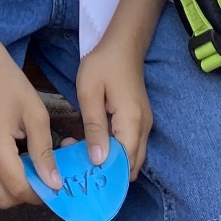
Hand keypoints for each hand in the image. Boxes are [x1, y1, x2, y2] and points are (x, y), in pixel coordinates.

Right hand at [0, 33, 60, 207]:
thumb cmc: (10, 84)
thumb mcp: (35, 114)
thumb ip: (44, 151)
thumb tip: (55, 183)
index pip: (19, 189)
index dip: (41, 192)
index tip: (60, 183)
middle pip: (4, 199)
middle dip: (28, 195)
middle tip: (47, 177)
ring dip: (16, 188)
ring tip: (35, 166)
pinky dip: (5, 179)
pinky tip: (21, 159)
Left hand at [76, 35, 153, 177]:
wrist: (123, 45)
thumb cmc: (103, 64)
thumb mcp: (90, 92)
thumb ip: (94, 127)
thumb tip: (98, 160)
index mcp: (131, 123)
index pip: (124, 165)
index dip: (104, 176)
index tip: (80, 174)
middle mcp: (143, 129)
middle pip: (130, 168)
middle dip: (105, 173)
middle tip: (77, 164)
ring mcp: (144, 127)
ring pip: (130, 160)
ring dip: (109, 163)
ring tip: (80, 153)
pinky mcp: (139, 123)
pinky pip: (130, 148)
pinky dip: (114, 154)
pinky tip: (92, 145)